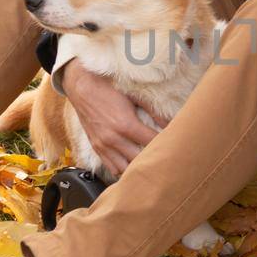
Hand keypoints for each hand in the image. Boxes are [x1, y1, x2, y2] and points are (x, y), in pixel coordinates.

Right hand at [53, 62, 163, 177]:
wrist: (81, 86)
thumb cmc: (109, 87)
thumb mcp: (133, 94)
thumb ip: (153, 109)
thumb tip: (170, 122)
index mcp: (125, 125)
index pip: (152, 143)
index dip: (166, 144)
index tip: (174, 143)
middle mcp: (113, 139)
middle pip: (140, 161)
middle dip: (154, 159)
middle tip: (166, 157)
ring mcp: (103, 146)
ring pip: (125, 170)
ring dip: (138, 167)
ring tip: (150, 163)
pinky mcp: (96, 148)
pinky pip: (111, 168)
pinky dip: (124, 169)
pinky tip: (133, 164)